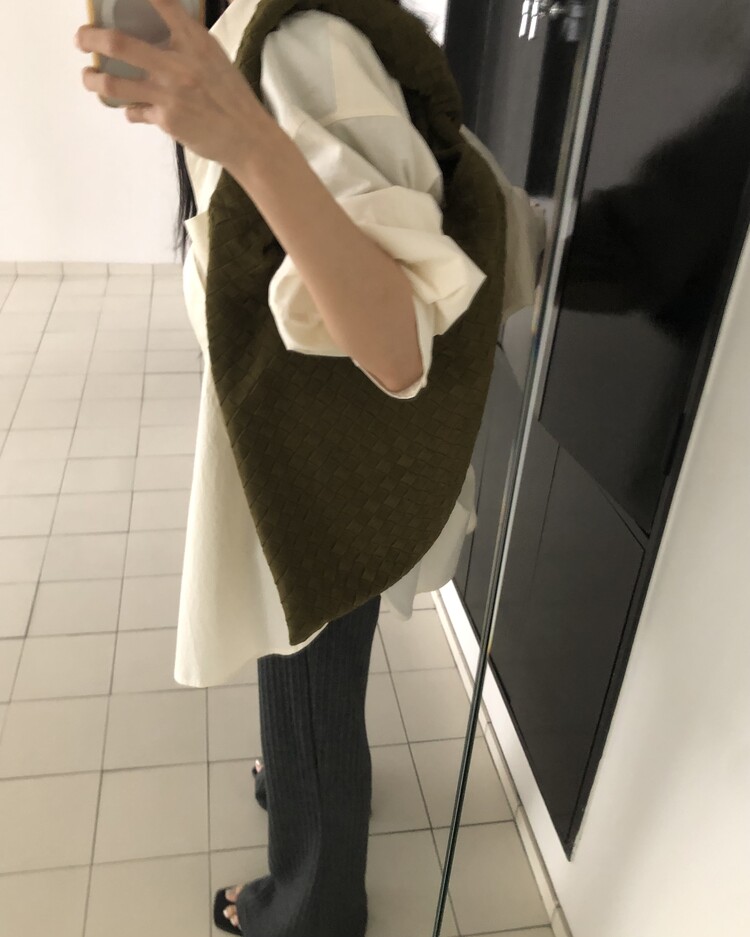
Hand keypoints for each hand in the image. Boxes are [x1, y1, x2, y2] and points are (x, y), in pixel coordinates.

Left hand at [74, 0, 264, 166]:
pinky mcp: (166, 120)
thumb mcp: (214, 58)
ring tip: (89, 78)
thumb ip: (187, 43)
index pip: (162, 3)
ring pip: (113, 84)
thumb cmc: (232, 97)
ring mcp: (169, 93)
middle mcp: (178, 64)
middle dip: (90, 38)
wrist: (248, 138)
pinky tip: (132, 110)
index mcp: (195, 41)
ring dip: (93, 80)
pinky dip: (130, 111)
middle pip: (118, 43)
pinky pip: (134, 112)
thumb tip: (159, 34)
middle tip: (81, 39)